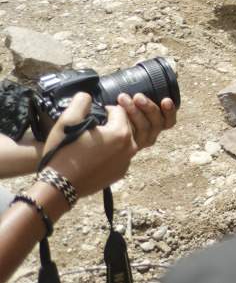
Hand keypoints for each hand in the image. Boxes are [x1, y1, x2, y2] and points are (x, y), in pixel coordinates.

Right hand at [44, 92, 176, 197]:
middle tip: (96, 124)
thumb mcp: (68, 121)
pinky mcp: (120, 173)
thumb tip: (88, 96)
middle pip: (126, 125)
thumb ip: (81, 101)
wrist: (58, 187)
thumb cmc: (63, 153)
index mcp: (121, 132)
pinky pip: (121, 156)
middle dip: (113, 122)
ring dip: (114, 136)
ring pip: (124, 141)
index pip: (120, 111)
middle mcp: (130, 147)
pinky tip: (97, 153)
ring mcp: (126, 162)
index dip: (106, 109)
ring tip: (96, 137)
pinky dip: (112, 151)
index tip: (94, 114)